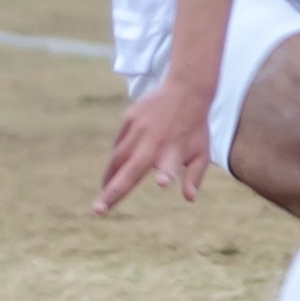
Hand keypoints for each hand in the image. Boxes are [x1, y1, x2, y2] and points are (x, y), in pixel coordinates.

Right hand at [95, 79, 211, 211]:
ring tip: (104, 192)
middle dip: (112, 192)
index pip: (171, 165)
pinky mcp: (129, 118)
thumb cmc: (195, 128)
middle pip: (128, 171)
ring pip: (117, 158)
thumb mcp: (202, 153)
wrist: (185, 90)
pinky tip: (117, 166)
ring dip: (109, 177)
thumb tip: (190, 199)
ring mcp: (138, 129)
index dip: (167, 173)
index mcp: (174, 151)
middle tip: (98, 210)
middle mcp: (154, 141)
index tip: (164, 182)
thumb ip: (194, 176)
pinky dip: (118, 156)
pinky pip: (120, 143)